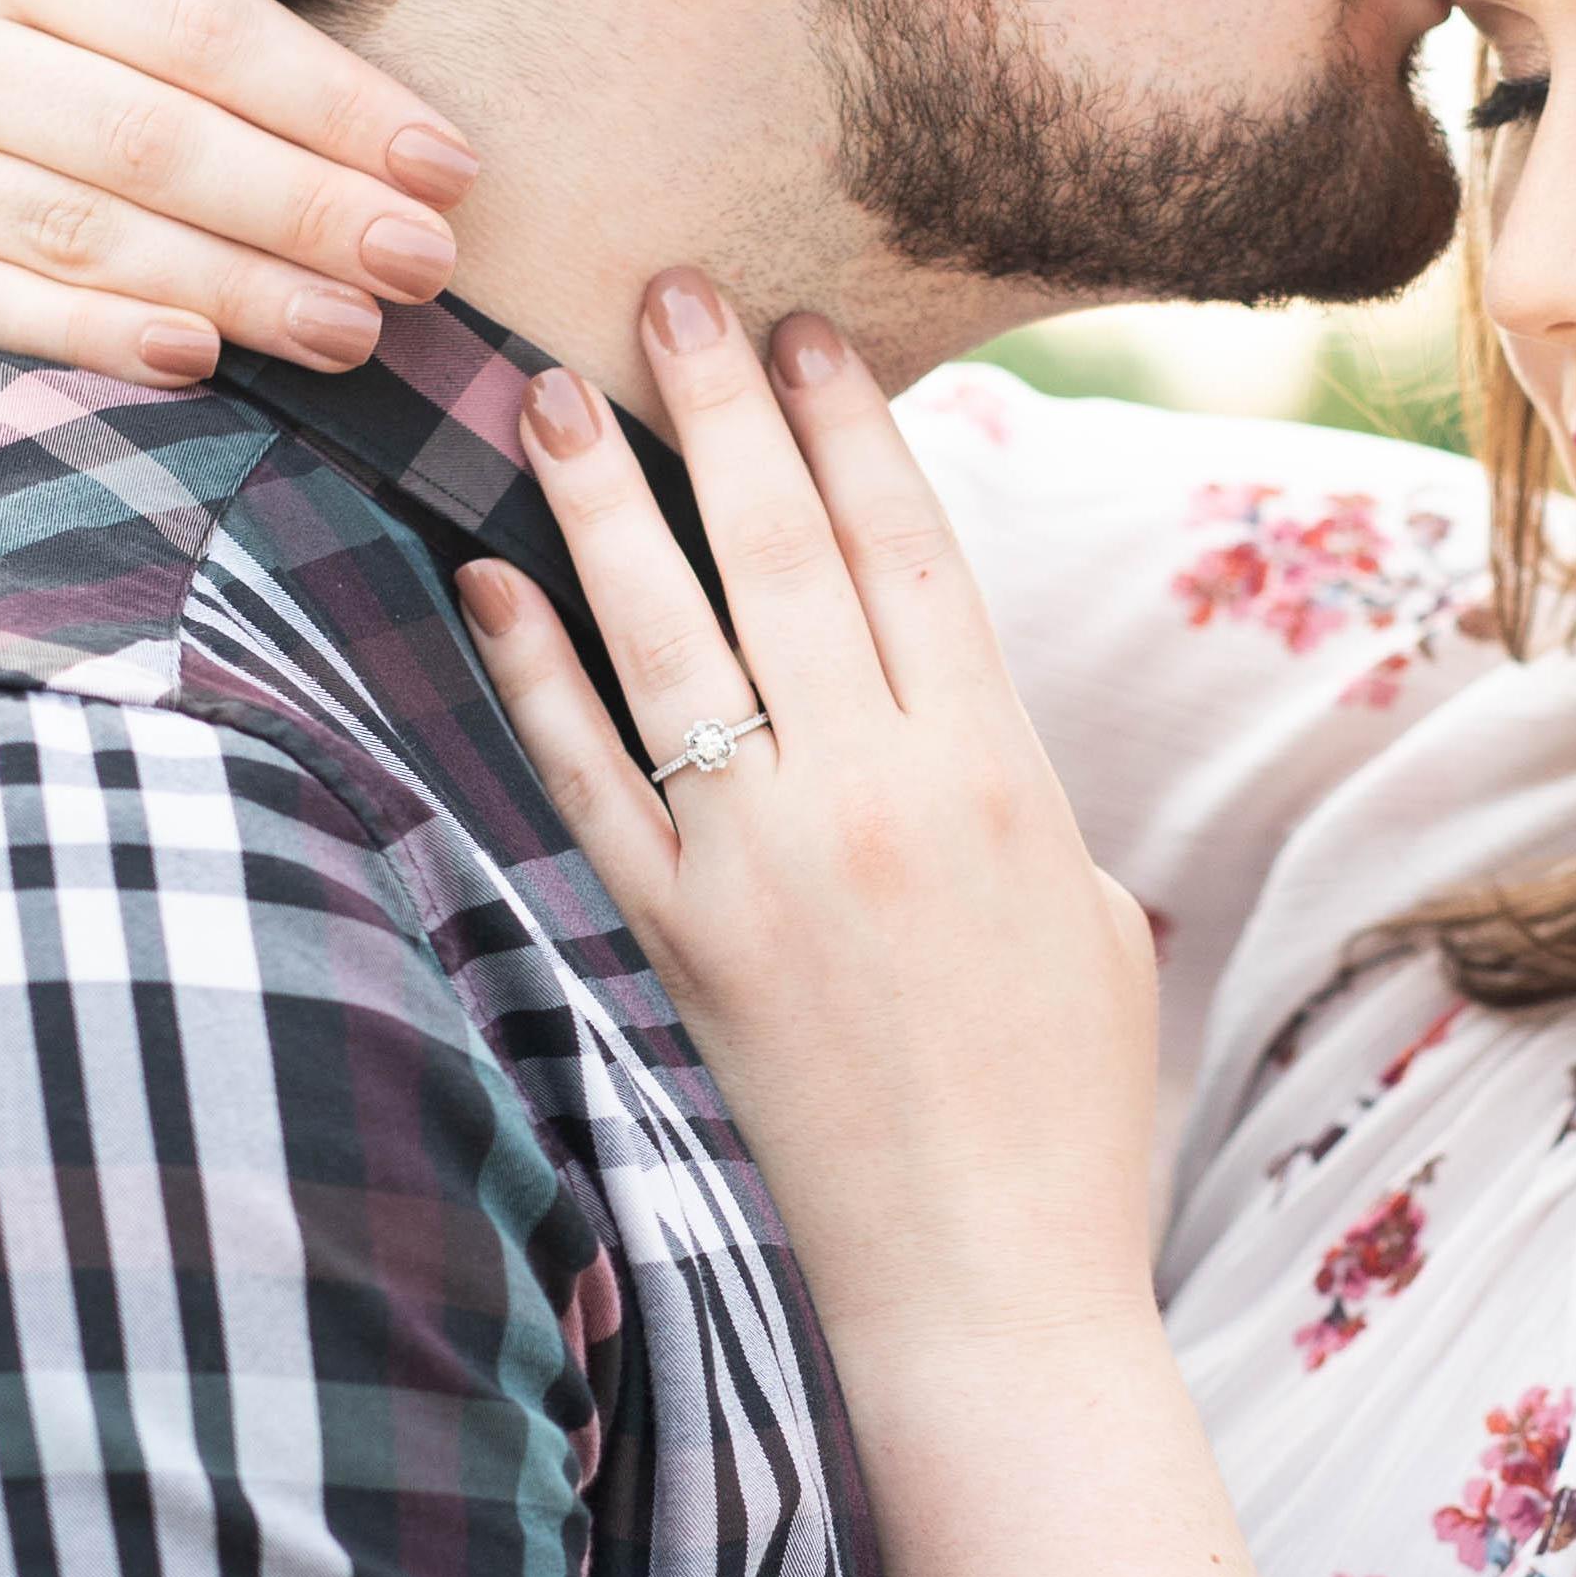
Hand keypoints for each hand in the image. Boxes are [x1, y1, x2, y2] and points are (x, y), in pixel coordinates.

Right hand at [0, 0, 481, 383]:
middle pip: (150, 137)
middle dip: (308, 207)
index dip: (334, 101)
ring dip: (235, 288)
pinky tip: (202, 362)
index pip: (197, 26)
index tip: (449, 165)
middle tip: (427, 264)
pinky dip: (92, 337)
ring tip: (356, 331)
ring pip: (80, 232)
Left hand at [459, 274, 1162, 1385]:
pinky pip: (588, 781)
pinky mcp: (681, 943)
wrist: (990, 1288)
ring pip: (669, 638)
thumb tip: (940, 701)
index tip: (804, 331)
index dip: (853, 427)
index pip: (911, 550)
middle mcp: (879, 794)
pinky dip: (529, 676)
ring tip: (544, 390)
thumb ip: (1010, 783)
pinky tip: (486, 582)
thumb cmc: (1066, 1106)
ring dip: (602, 499)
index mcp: (1001, 772)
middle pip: (789, 554)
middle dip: (723, 408)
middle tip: (668, 287)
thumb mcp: (1089, 911)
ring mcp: (767, 865)